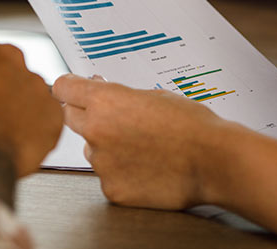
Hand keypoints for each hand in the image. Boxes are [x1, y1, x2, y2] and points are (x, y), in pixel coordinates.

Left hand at [52, 74, 222, 208]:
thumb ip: (119, 96)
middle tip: (110, 117)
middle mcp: (96, 131)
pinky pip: (108, 175)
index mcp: (105, 101)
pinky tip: (145, 166)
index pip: (64, 87)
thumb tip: (101, 94)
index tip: (69, 89)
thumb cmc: (190, 125)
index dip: (69, 87)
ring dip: (106, 146)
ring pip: (92, 149)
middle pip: (69, 117)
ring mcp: (102, 163)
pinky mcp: (112, 188)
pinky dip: (121, 171)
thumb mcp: (152, 95)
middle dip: (85, 114)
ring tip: (142, 146)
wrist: (213, 160)